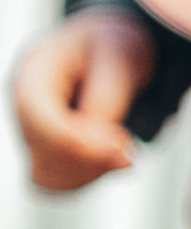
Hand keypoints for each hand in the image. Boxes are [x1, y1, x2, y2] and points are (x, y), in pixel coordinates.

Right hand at [13, 13, 155, 190]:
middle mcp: (23, 104)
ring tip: (124, 152)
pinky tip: (111, 159)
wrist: (115, 49)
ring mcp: (31, 130)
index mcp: (35, 70)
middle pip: (43, 150)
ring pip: (47, 174)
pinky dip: (86, 178)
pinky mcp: (44, 150)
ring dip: (90, 171)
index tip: (122, 142)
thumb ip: (107, 97)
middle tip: (129, 149)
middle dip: (91, 157)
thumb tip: (97, 141)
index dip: (78, 141)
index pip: (39, 118)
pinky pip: (55, 183)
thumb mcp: (122, 54)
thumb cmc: (117, 45)